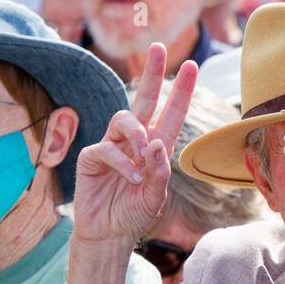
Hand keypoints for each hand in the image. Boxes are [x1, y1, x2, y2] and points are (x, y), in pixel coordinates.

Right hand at [71, 43, 196, 244]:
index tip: (192, 66)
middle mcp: (134, 142)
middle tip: (159, 48)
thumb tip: (156, 142)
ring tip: (144, 156)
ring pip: (124, 119)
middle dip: (153, 74)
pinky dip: (123, 163)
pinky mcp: (92, 157)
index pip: (170, 114)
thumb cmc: (133, 215)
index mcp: (155, 148)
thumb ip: (159, 171)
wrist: (109, 235)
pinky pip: (108, 148)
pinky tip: (132, 178)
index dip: (180, 91)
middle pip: (144, 100)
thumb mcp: (155, 197)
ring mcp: (112, 146)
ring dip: (138, 134)